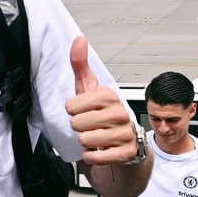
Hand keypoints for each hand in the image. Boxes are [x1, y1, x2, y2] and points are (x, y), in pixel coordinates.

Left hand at [64, 36, 139, 164]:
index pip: (72, 106)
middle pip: (77, 124)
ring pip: (85, 141)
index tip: (83, 110)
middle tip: (90, 126)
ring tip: (96, 136)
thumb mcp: (89, 89)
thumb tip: (79, 40)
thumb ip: (80, 65)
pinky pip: (94, 157)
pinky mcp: (126, 153)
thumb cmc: (103, 113)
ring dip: (85, 142)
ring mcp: (124, 133)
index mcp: (109, 96)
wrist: (125, 141)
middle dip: (79, 128)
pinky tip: (99, 149)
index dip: (73, 111)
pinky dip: (92, 156)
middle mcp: (119, 113)